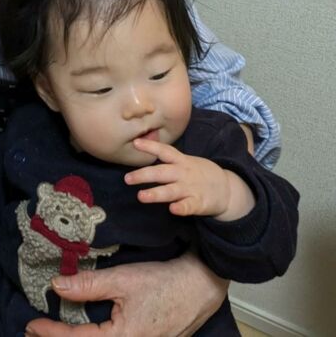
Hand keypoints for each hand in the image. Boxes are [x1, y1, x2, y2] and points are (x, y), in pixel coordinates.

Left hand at [24, 252, 227, 336]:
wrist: (201, 285)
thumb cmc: (166, 282)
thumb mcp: (124, 280)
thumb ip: (89, 285)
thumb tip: (57, 285)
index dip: (51, 334)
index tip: (31, 325)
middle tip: (34, 332)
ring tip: (54, 331)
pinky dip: (93, 336)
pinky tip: (83, 330)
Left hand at [124, 139, 254, 220]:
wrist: (226, 188)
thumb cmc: (199, 174)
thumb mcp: (185, 162)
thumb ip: (168, 159)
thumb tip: (144, 150)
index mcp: (181, 161)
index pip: (164, 151)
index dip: (150, 146)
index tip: (135, 143)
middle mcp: (183, 173)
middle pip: (162, 172)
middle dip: (144, 175)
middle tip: (127, 179)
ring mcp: (191, 188)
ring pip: (171, 191)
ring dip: (156, 193)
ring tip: (141, 196)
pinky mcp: (198, 203)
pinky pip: (188, 206)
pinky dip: (181, 208)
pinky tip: (173, 210)